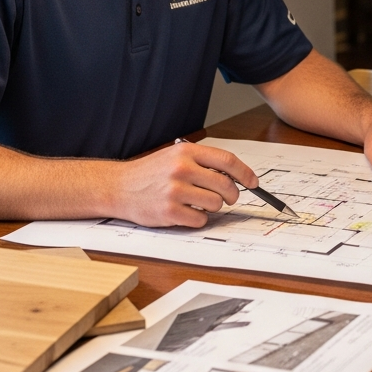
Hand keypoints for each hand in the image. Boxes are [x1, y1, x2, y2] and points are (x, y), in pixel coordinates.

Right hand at [109, 142, 260, 227]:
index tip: (253, 183)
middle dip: (232, 195)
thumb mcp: (176, 157)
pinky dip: (199, 218)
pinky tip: (187, 212)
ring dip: (213, 207)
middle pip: (226, 185)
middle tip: (228, 198)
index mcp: (187, 152)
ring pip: (215, 203)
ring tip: (198, 202)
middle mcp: (182, 169)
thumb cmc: (150, 172)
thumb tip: (236, 176)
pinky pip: (200, 219)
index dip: (245, 173)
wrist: (118, 187)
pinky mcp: (169, 212)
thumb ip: (203, 162)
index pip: (227, 161)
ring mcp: (175, 191)